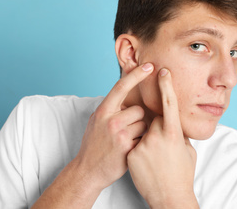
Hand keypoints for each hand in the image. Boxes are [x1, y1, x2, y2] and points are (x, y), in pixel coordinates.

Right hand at [74, 63, 153, 190]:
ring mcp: (119, 134)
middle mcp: (110, 120)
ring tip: (127, 141)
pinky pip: (144, 137)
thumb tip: (126, 92)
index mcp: (103, 111)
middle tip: (126, 131)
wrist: (88, 171)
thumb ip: (111, 108)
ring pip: (143, 123)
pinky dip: (140, 143)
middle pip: (138, 110)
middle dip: (137, 119)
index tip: (149, 66)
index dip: (136, 74)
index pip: (121, 86)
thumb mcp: (96, 121)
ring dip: (140, 131)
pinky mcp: (128, 147)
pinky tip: (129, 150)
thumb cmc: (94, 144)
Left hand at [127, 68, 198, 208]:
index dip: (166, 85)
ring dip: (147, 139)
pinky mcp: (131, 154)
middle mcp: (157, 136)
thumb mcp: (187, 151)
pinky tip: (147, 164)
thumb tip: (175, 121)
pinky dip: (139, 149)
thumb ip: (180, 132)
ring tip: (155, 160)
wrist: (169, 197)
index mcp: (174, 133)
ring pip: (142, 131)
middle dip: (157, 127)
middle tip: (163, 147)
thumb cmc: (182, 174)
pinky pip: (134, 142)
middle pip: (153, 119)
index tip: (162, 71)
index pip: (169, 103)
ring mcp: (143, 145)